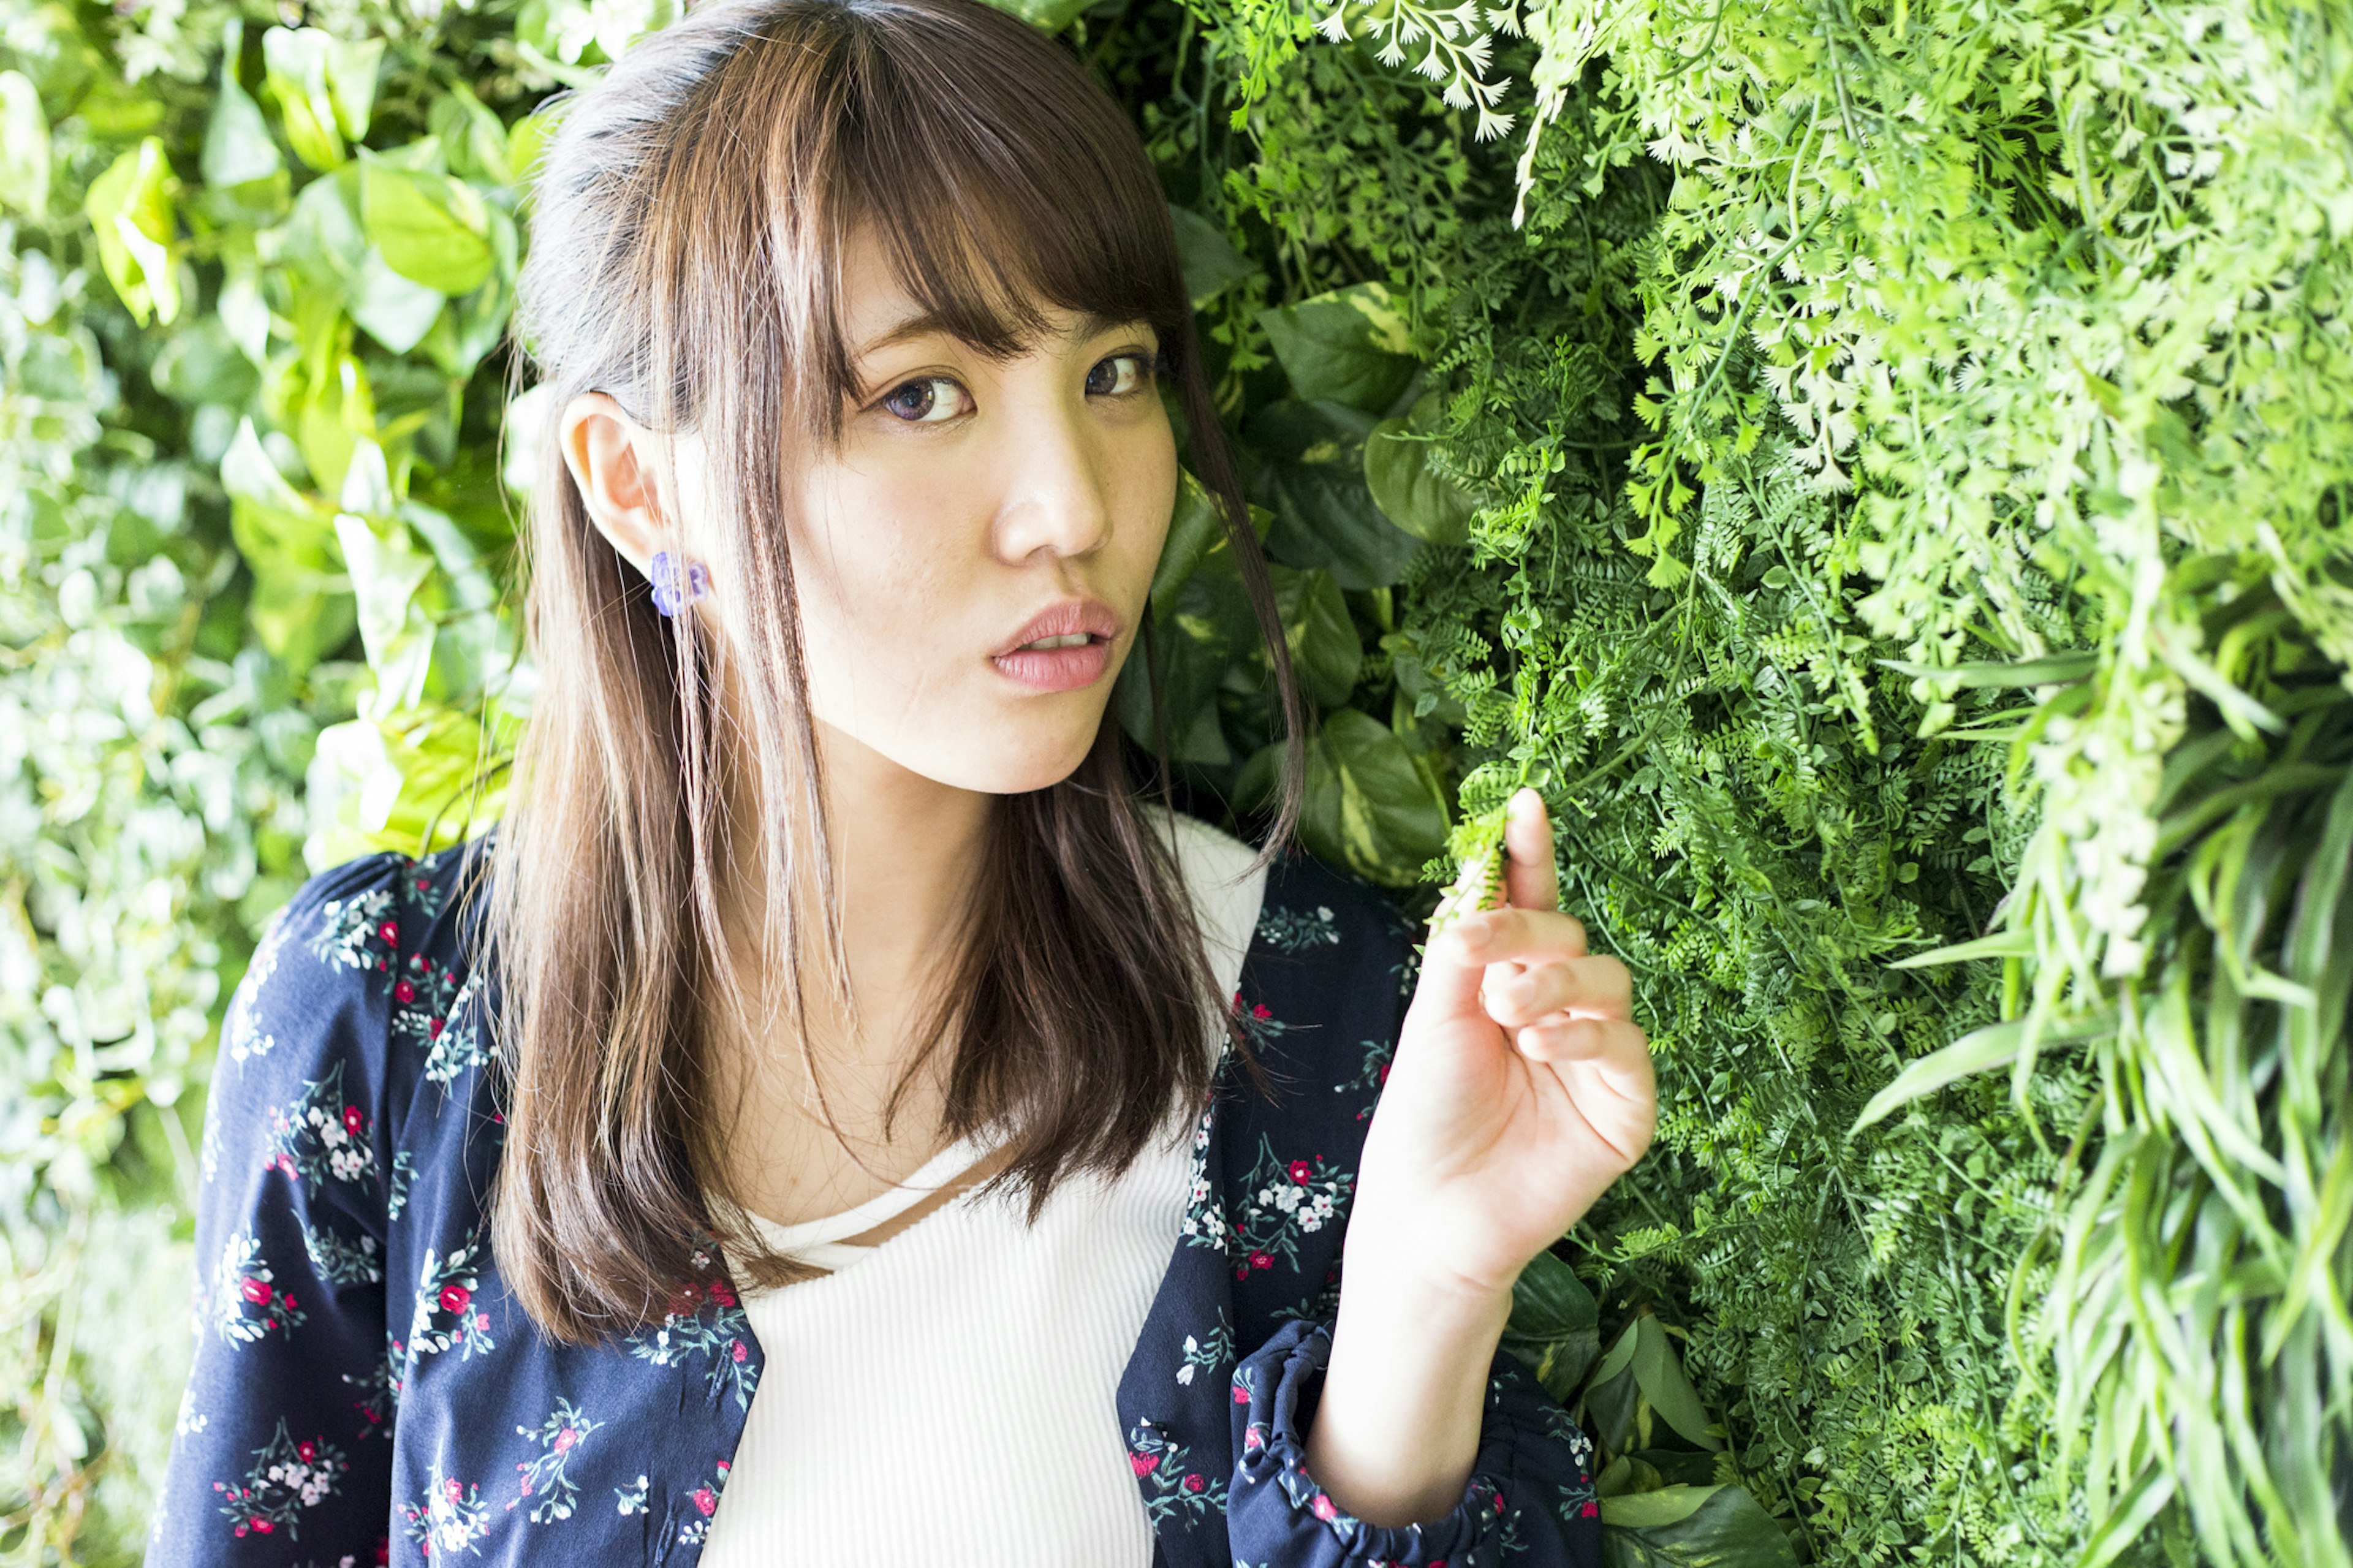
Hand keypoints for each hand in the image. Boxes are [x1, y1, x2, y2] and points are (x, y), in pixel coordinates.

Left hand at [1344, 786, 1656, 1303]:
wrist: (1429, 1213)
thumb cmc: (1422, 1117)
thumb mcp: (1433, 1019)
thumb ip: (1464, 948)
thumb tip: (1484, 871)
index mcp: (1507, 985)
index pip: (1530, 908)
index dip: (1531, 856)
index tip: (1527, 803)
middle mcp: (1558, 1014)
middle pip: (1571, 938)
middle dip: (1529, 933)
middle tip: (1482, 955)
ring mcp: (1596, 1059)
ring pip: (1608, 981)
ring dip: (1555, 981)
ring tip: (1506, 1009)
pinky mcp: (1626, 1106)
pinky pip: (1627, 1044)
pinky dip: (1585, 1032)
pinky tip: (1541, 1045)